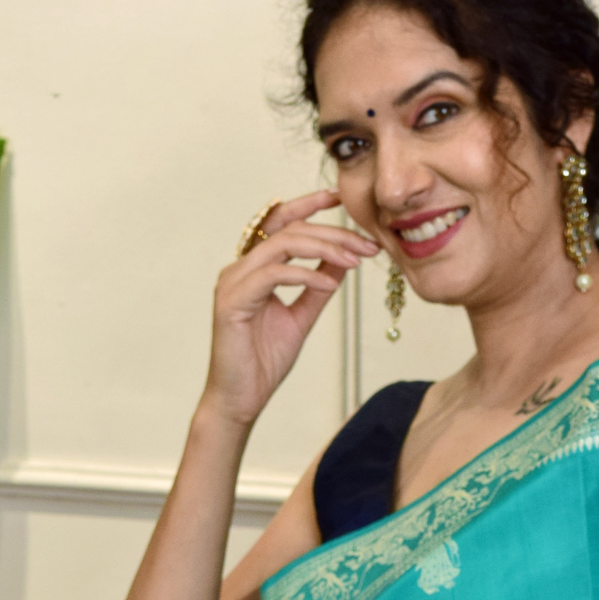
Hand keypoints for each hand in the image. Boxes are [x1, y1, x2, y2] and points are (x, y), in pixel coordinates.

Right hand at [203, 190, 378, 427]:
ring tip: (355, 260)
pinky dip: (305, 275)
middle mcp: (240, 268)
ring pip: (281, 245)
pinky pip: (273, 275)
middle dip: (332, 233)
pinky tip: (331, 283)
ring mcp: (233, 282)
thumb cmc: (264, 361)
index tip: (342, 199)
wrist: (241, 399)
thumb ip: (318, 286)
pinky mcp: (232, 301)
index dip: (310, 205)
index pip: (281, 222)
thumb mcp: (302, 317)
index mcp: (254, 268)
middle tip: (366, 244)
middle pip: (289, 229)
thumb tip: (342, 260)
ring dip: (324, 249)